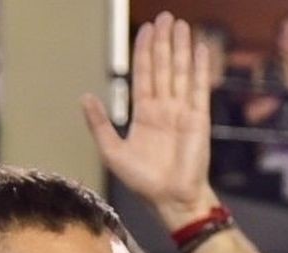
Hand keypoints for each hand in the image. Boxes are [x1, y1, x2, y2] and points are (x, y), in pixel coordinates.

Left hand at [80, 12, 215, 230]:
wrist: (171, 199)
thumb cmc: (143, 181)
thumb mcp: (111, 151)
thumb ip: (99, 123)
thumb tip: (85, 96)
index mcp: (145, 113)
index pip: (145, 73)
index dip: (145, 50)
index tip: (147, 28)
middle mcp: (165, 108)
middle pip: (164, 66)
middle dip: (165, 41)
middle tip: (167, 17)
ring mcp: (183, 112)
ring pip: (181, 72)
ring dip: (182, 48)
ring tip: (181, 24)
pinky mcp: (199, 119)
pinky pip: (199, 88)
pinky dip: (202, 68)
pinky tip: (202, 49)